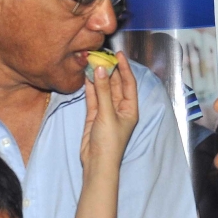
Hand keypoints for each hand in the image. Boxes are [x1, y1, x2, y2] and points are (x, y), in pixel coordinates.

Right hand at [80, 52, 138, 172]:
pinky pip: (93, 98)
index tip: (118, 54)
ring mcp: (106, 112)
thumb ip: (103, 91)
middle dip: (110, 70)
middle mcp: (120, 108)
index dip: (124, 68)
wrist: (97, 163)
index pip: (128, 83)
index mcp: (130, 109)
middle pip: (116, 85)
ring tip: (92, 61)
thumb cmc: (109, 142)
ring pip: (103, 90)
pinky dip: (90, 88)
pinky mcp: (94, 116)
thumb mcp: (107, 115)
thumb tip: (101, 69)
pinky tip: (87, 76)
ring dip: (99, 77)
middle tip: (102, 55)